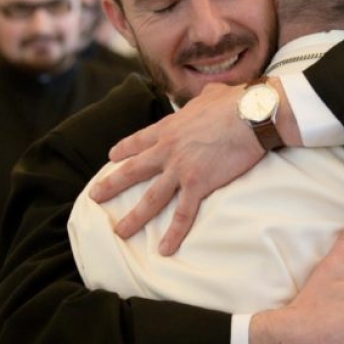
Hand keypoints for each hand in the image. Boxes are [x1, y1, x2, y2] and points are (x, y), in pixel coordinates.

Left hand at [89, 83, 265, 254]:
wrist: (249, 114)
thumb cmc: (234, 101)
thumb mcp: (211, 94)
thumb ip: (203, 97)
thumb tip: (209, 94)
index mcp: (169, 127)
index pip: (139, 141)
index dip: (124, 150)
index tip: (111, 157)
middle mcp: (167, 150)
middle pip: (133, 171)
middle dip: (111, 185)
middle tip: (94, 196)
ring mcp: (180, 169)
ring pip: (151, 198)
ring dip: (134, 218)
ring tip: (120, 232)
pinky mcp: (198, 184)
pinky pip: (183, 214)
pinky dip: (173, 233)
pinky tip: (164, 249)